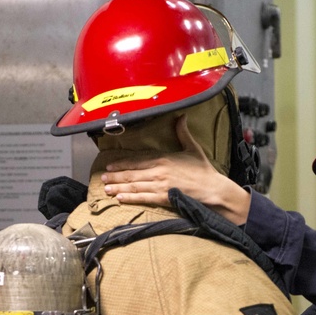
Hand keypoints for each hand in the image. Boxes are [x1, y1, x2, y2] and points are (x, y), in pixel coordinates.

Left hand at [101, 114, 251, 224]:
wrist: (213, 189)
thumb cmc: (204, 171)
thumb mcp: (193, 148)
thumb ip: (183, 132)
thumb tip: (181, 116)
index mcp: (163, 159)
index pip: (137, 160)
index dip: (122, 163)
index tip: (110, 164)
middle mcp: (158, 171)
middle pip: (131, 173)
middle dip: (115, 176)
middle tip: (102, 178)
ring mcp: (160, 185)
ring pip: (134, 185)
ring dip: (118, 187)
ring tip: (106, 188)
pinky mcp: (164, 197)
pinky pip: (143, 198)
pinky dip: (130, 198)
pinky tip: (120, 198)